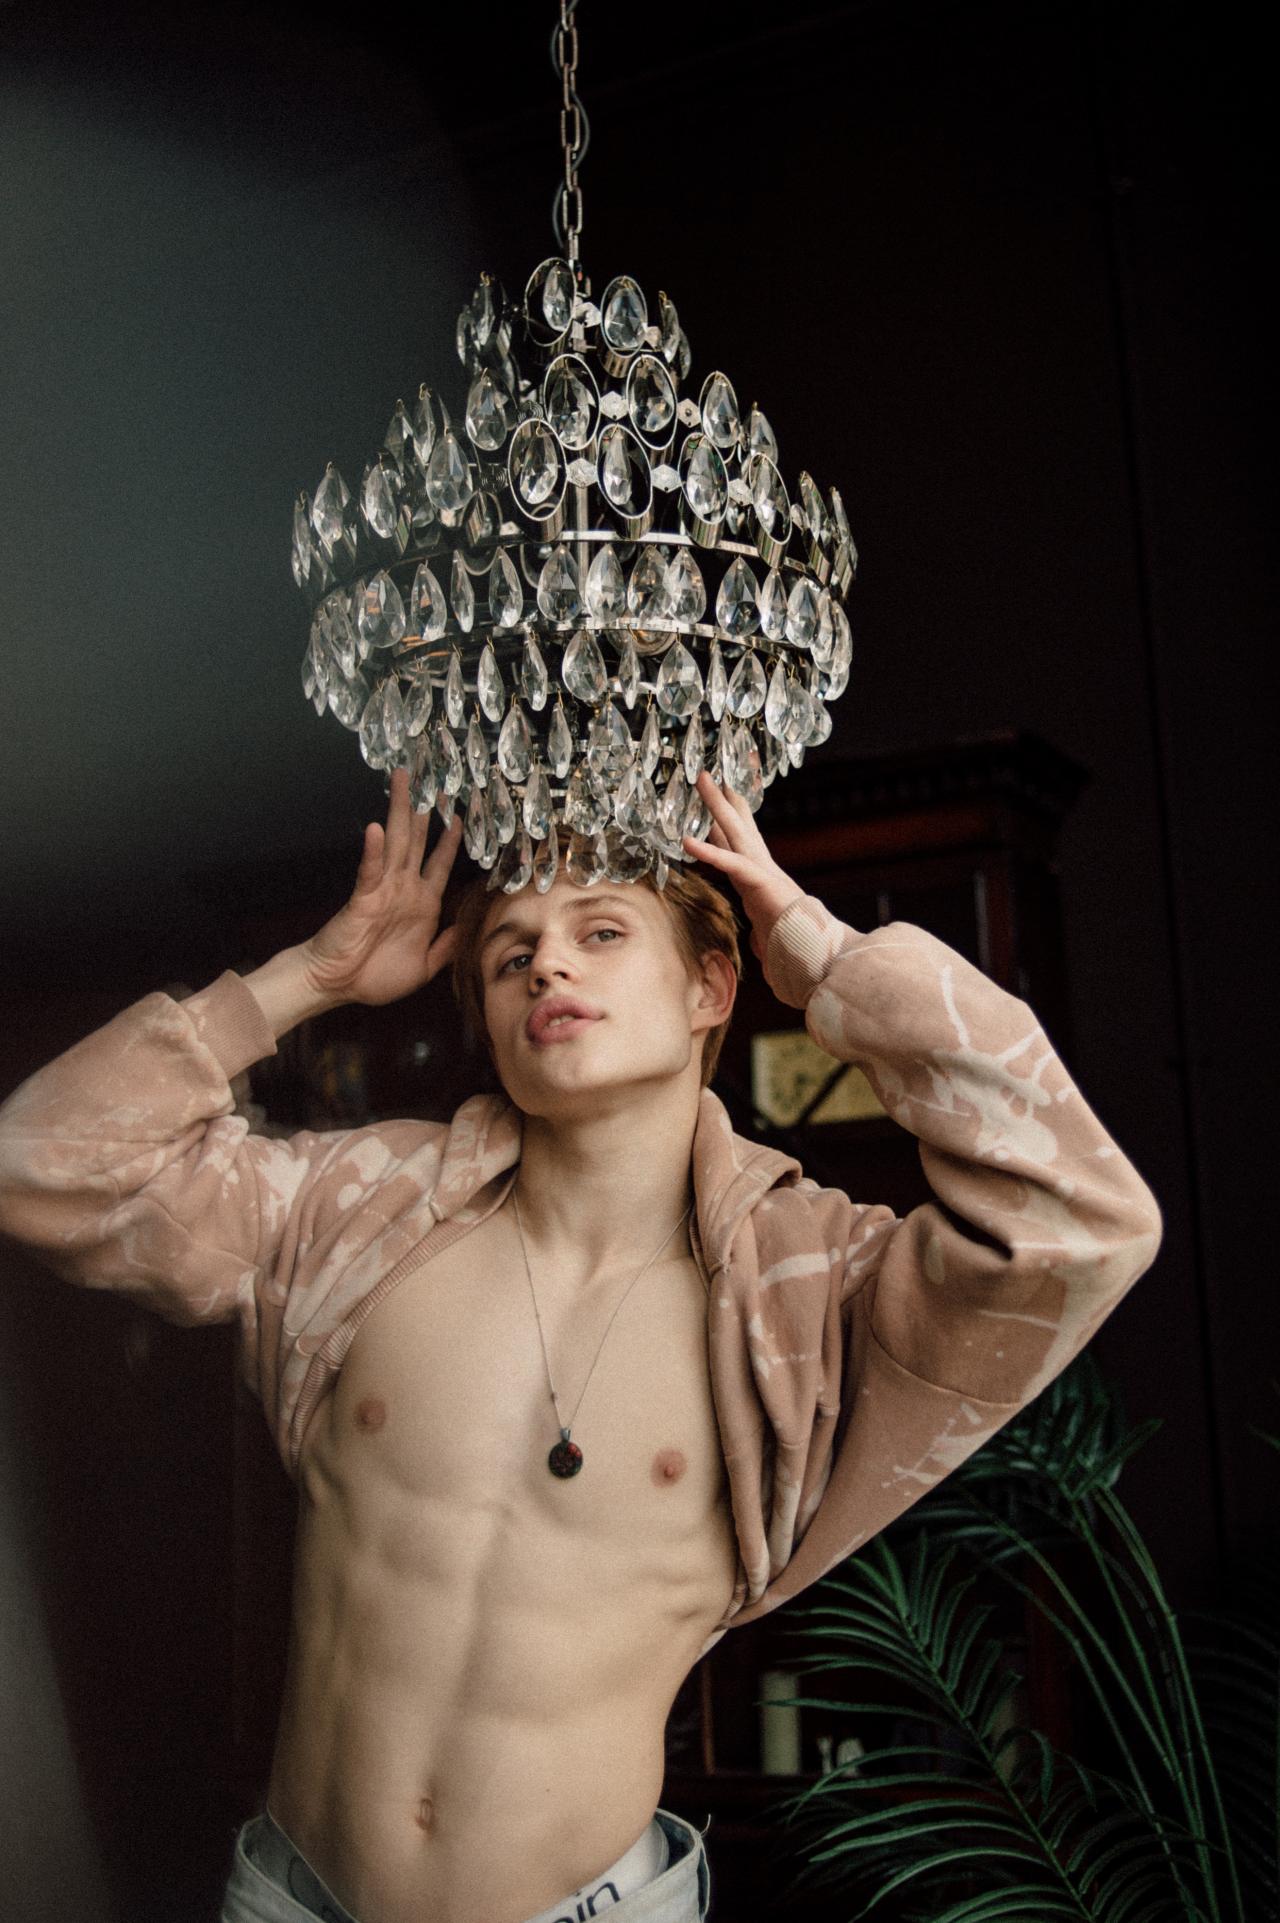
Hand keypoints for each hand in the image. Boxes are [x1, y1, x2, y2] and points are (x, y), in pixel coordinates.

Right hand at [300, 769, 462, 1006]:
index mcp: (422, 905)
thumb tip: (467, 926)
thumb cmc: (375, 977)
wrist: (338, 985)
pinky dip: (372, 851)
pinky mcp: (362, 898)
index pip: (440, 865)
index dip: (450, 842)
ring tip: (403, 783)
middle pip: (416, 842)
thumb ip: (446, 947)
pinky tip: (375, 830)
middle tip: (432, 781)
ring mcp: (382, 890)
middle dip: (424, 811)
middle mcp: (403, 890)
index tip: (459, 817)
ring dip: (399, 813)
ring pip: (394, 844)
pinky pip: (369, 871)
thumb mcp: (424, 968)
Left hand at [682, 771, 804, 961]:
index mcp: (759, 875)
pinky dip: (709, 852)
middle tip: (708, 773)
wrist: (815, 953)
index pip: (739, 841)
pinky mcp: (759, 882)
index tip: (720, 799)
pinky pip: (731, 864)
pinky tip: (688, 841)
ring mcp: (761, 871)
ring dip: (717, 803)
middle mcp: (760, 866)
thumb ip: (763, 934)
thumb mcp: (769, 935)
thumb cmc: (794, 947)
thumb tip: (761, 948)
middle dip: (722, 798)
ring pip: (735, 830)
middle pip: (737, 824)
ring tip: (701, 778)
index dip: (728, 819)